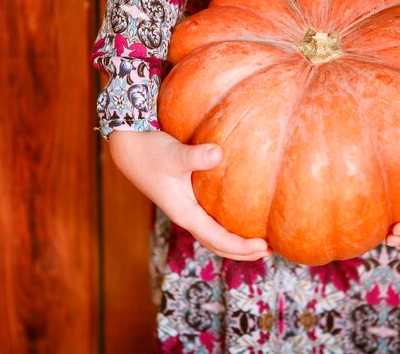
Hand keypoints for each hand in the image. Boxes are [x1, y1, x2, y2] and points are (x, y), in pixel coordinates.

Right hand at [108, 130, 270, 259]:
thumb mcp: (175, 154)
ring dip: (235, 242)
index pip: (217, 239)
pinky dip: (227, 227)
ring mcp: (186, 209)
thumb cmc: (151, 151)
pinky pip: (211, 221)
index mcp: (185, 214)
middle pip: (217, 244)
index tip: (263, 247)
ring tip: (260, 242)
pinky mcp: (187, 198)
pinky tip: (242, 215)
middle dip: (242, 252)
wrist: (129, 147)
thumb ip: (196, 156)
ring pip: (213, 235)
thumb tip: (219, 153)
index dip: (241, 247)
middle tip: (270, 251)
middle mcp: (186, 216)